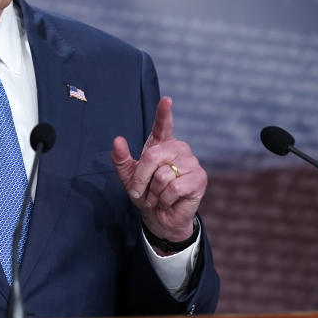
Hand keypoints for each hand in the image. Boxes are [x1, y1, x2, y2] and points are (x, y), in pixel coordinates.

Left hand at [111, 97, 206, 244]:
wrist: (159, 217)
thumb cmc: (145, 193)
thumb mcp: (128, 177)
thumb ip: (121, 159)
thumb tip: (117, 140)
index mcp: (161, 144)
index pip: (162, 125)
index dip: (164, 113)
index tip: (166, 100)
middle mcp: (178, 148)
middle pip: (152, 156)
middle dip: (141, 178)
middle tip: (140, 192)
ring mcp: (191, 162)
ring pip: (163, 175)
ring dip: (154, 192)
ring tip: (158, 197)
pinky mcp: (199, 178)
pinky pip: (173, 187)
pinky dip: (165, 199)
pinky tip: (168, 201)